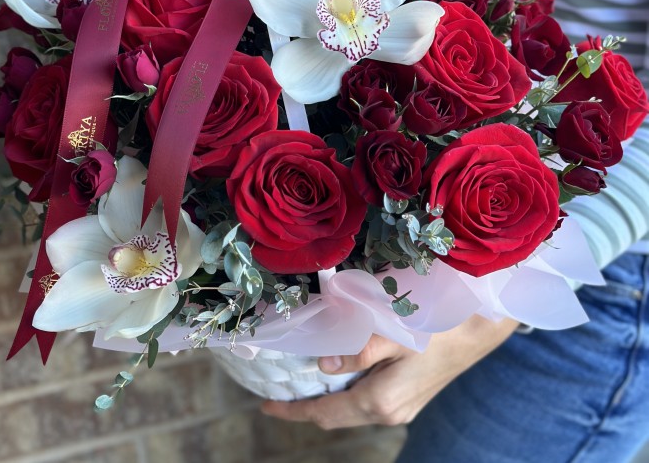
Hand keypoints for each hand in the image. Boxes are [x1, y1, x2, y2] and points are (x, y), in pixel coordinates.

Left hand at [261, 314, 517, 428]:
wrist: (478, 330)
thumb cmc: (436, 328)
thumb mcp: (392, 334)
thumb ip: (355, 350)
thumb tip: (323, 362)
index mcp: (380, 401)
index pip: (325, 412)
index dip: (293, 411)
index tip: (267, 406)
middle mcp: (390, 414)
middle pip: (336, 416)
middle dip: (306, 407)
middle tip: (279, 393)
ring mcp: (402, 410)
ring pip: (351, 410)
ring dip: (326, 399)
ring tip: (303, 383)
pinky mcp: (410, 400)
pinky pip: (367, 404)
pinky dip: (346, 394)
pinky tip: (340, 375)